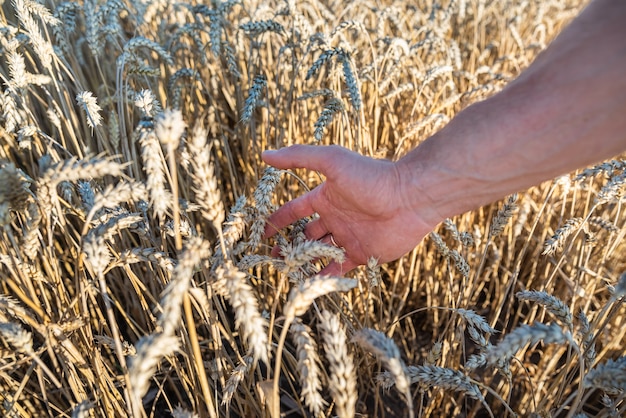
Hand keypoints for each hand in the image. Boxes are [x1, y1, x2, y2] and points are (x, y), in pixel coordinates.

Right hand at [262, 145, 437, 274]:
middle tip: (272, 259)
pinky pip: (338, 269)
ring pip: (319, 254)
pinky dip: (323, 277)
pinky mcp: (363, 255)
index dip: (278, 221)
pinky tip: (308, 284)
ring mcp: (348, 237)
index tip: (262, 233)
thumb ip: (299, 157)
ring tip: (285, 272)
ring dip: (303, 263)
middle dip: (288, 246)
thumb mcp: (332, 161)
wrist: (410, 197)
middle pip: (305, 235)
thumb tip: (264, 155)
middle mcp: (335, 218)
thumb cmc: (371, 176)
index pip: (295, 211)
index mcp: (326, 197)